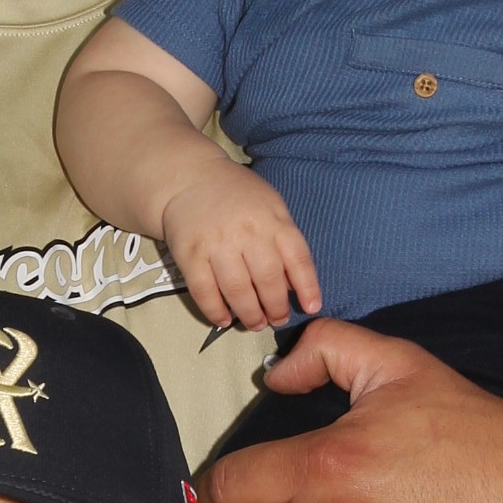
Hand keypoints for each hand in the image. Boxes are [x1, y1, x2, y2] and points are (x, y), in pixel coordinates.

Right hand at [159, 161, 321, 332]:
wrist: (190, 178)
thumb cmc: (237, 196)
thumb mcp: (270, 207)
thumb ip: (283, 240)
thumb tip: (292, 286)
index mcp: (272, 219)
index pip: (297, 258)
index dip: (308, 286)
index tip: (312, 307)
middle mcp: (247, 232)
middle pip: (268, 281)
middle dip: (276, 308)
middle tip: (277, 319)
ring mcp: (217, 244)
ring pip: (238, 291)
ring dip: (250, 315)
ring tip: (255, 324)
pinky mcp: (190, 255)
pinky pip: (205, 292)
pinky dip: (215, 311)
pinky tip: (224, 319)